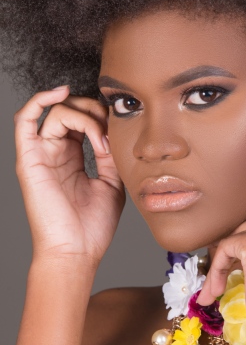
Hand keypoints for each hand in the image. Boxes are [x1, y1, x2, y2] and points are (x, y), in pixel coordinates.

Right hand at [14, 86, 125, 266]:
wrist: (77, 251)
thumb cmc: (92, 226)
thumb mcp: (112, 182)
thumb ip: (110, 154)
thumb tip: (112, 130)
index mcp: (72, 158)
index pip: (83, 121)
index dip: (103, 118)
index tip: (122, 132)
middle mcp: (54, 153)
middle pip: (70, 111)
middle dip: (95, 111)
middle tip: (111, 130)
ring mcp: (40, 154)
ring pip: (57, 112)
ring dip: (84, 115)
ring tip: (100, 137)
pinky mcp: (29, 159)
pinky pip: (25, 119)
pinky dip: (40, 99)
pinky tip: (62, 93)